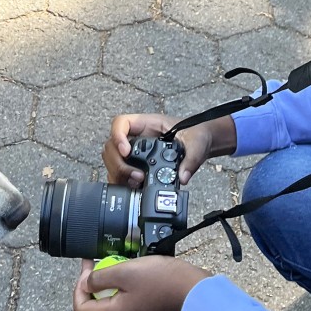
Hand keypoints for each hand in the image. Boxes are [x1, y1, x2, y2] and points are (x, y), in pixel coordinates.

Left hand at [72, 256, 210, 310]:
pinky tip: (125, 273)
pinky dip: (117, 289)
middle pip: (92, 308)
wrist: (190, 288)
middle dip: (89, 285)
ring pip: (106, 304)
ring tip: (110, 265)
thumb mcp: (124, 272)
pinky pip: (120, 303)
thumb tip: (86, 283)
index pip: (80, 310)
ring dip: (104, 285)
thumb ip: (99, 278)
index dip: (77, 288)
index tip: (87, 270)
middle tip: (95, 263)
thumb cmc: (160, 279)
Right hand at [104, 113, 235, 187]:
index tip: (126, 150)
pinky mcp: (135, 165)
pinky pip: (119, 172)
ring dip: (119, 174)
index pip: (121, 123)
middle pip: (111, 145)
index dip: (117, 135)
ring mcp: (133, 151)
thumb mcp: (197, 144)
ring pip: (112, 160)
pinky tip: (133, 188)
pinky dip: (121, 182)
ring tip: (137, 183)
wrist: (199, 145)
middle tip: (136, 176)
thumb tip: (182, 177)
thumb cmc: (196, 137)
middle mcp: (136, 136)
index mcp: (147, 124)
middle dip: (118, 163)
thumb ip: (191, 159)